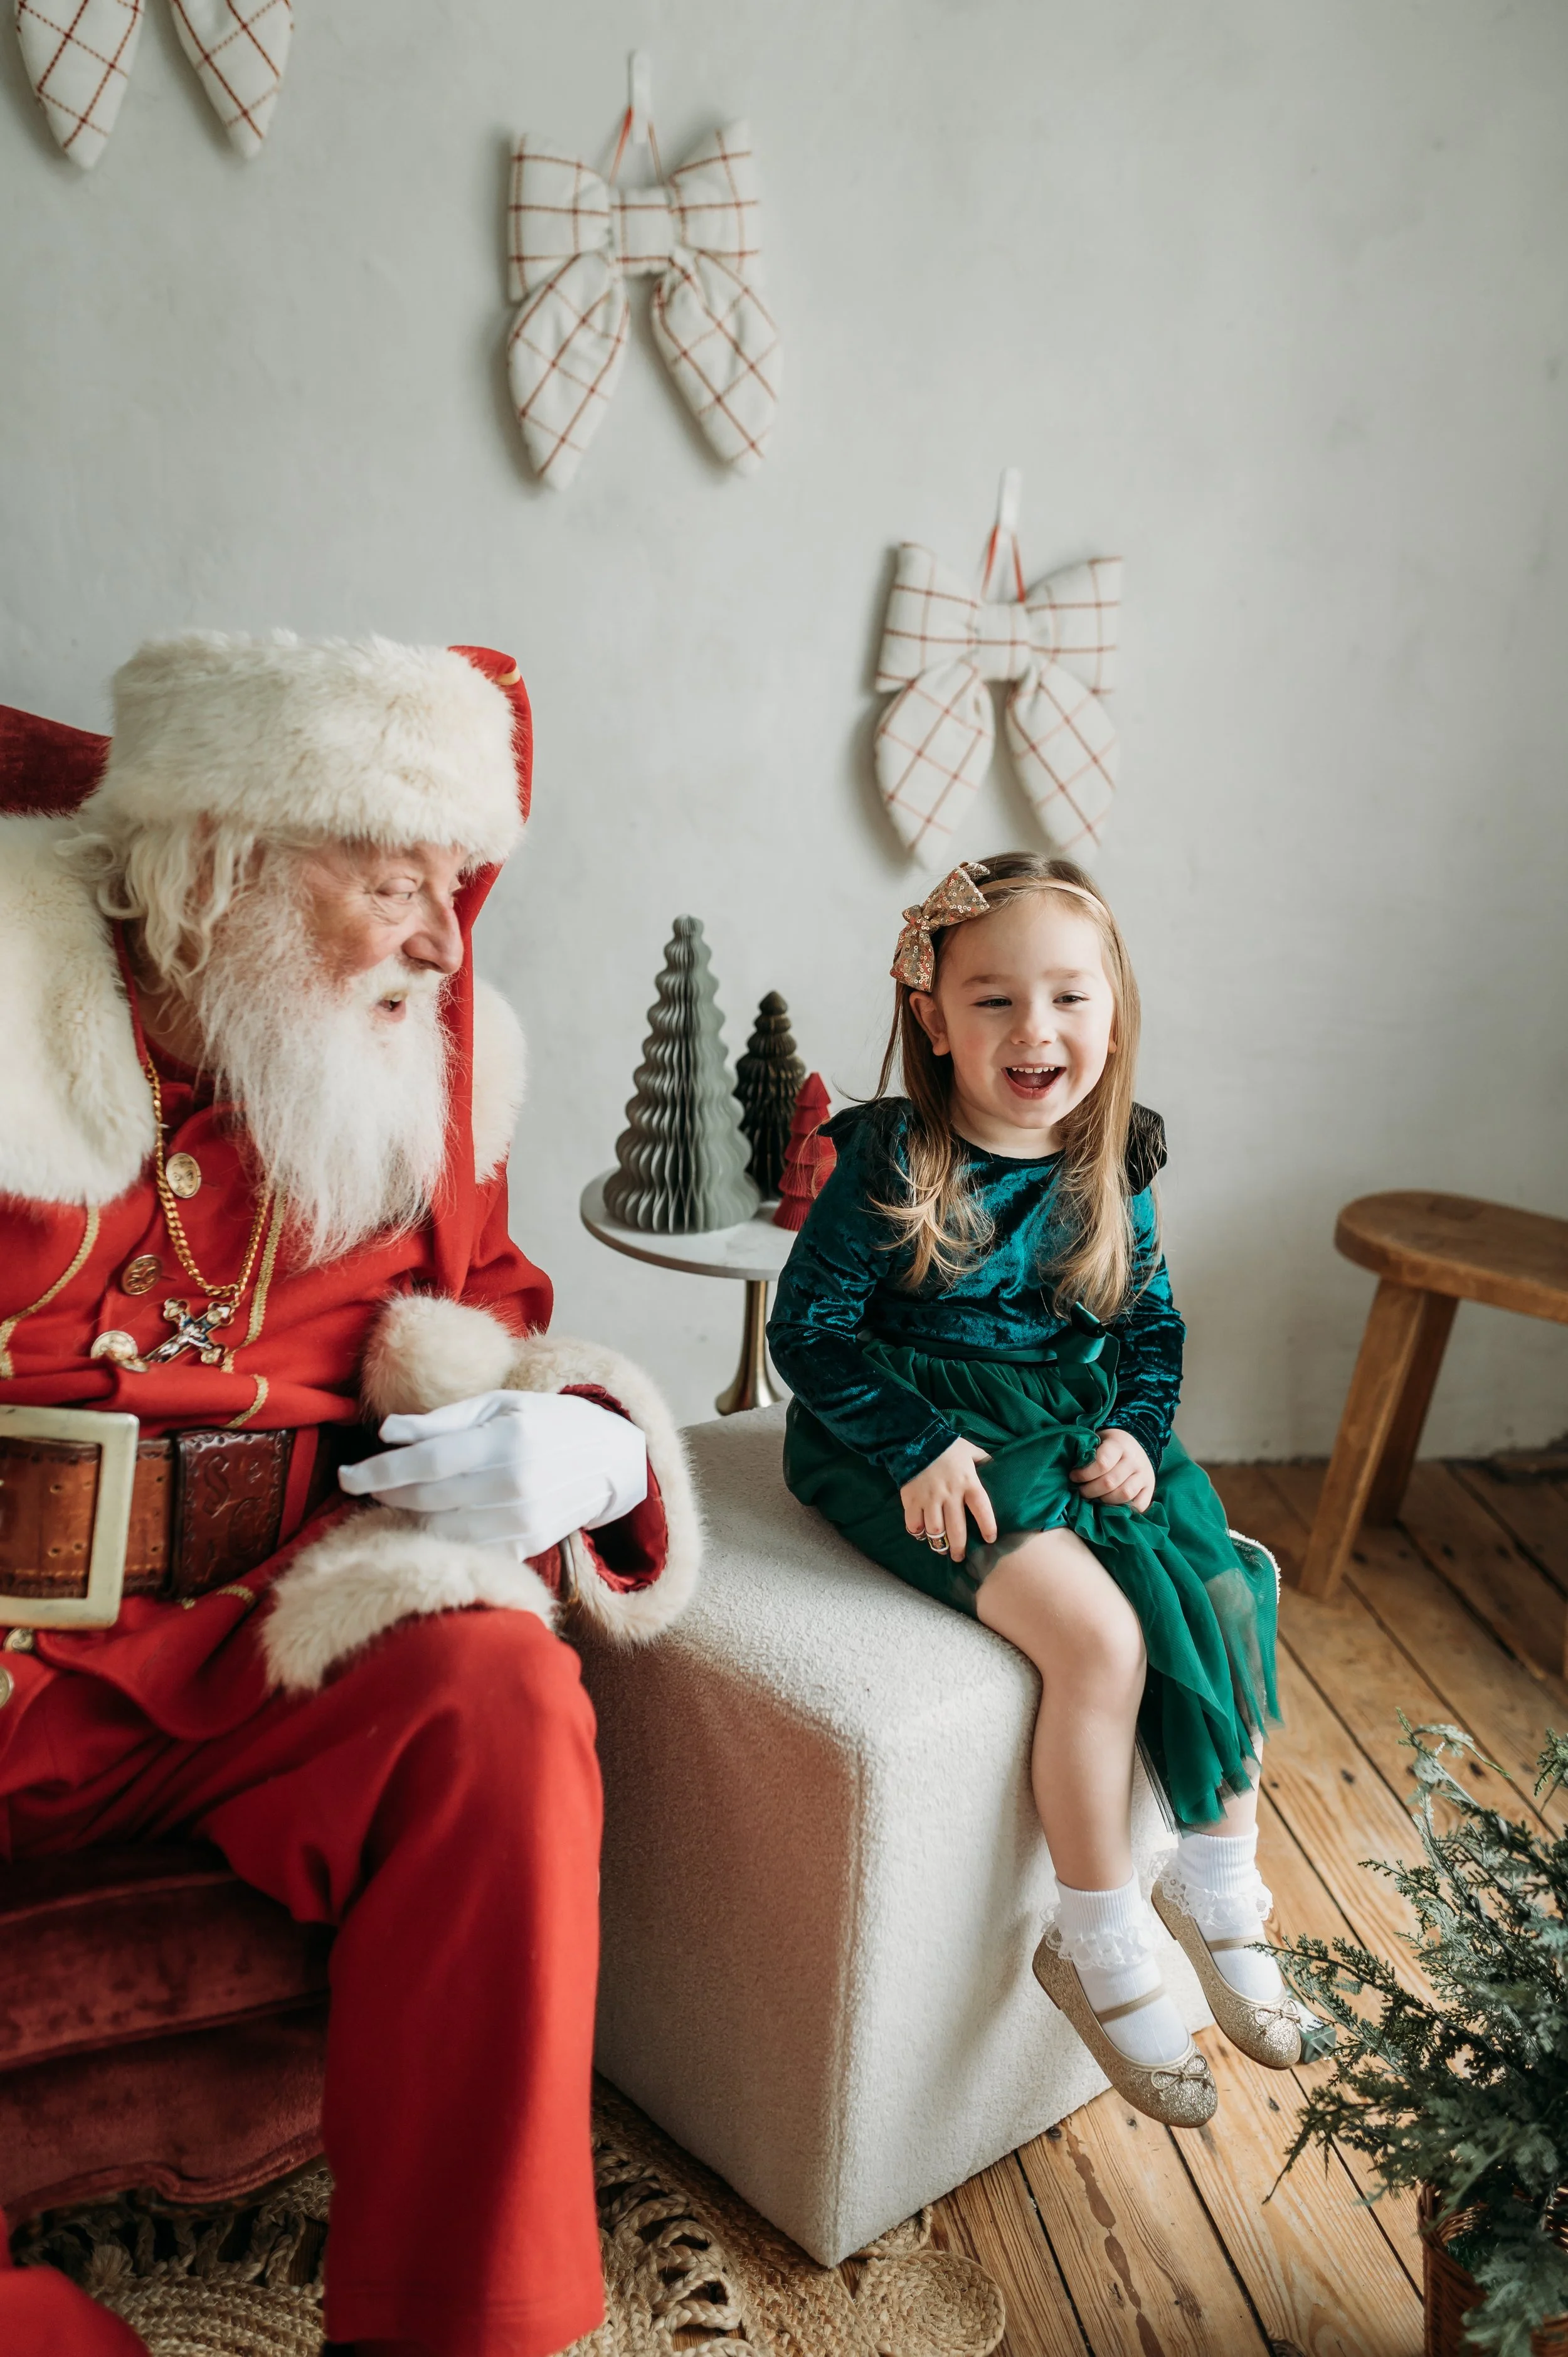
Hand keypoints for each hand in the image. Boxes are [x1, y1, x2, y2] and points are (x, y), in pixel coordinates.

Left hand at [339, 1389, 648, 1555]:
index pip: (426, 1461)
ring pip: (442, 1529)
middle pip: (427, 1498)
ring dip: (408, 1517)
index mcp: (507, 1439)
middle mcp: (516, 1483)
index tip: (347, 1475)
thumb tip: (389, 1433)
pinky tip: (430, 1519)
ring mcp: (523, 1520)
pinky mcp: (527, 1546)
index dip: (378, 1471)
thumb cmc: (547, 1421)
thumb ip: (443, 1419)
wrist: (610, 1459)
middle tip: (365, 1483)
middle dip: (386, 1493)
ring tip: (395, 1499)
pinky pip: (466, 1548)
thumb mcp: (501, 1403)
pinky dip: (440, 1536)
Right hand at [899, 1438, 996, 1563]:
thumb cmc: (948, 1446)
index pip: (982, 1509)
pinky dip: (917, 1532)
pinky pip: (913, 1523)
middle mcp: (950, 1494)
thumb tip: (1000, 1469)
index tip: (990, 1539)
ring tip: (942, 1550)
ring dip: (939, 1544)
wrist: (917, 1437)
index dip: (988, 1526)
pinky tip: (921, 1535)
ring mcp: (929, 1498)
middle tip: (960, 1557)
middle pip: (957, 1529)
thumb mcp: (971, 1450)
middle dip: (959, 1548)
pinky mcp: (912, 1499)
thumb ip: (985, 1461)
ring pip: (935, 1530)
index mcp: (968, 1482)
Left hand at [1070, 1427, 1154, 1511]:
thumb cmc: (1108, 1446)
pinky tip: (1111, 1506)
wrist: (1136, 1446)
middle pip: (1110, 1482)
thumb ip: (1087, 1454)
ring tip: (1095, 1499)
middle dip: (1090, 1491)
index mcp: (1118, 1445)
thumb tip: (1071, 1474)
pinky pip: (1139, 1505)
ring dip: (1105, 1501)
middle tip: (1081, 1491)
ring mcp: (1144, 1475)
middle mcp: (1134, 1460)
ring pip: (1124, 1495)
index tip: (1073, 1477)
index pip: (1102, 1463)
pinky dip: (1124, 1510)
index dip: (1084, 1474)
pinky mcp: (1150, 1488)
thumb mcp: (1098, 1441)